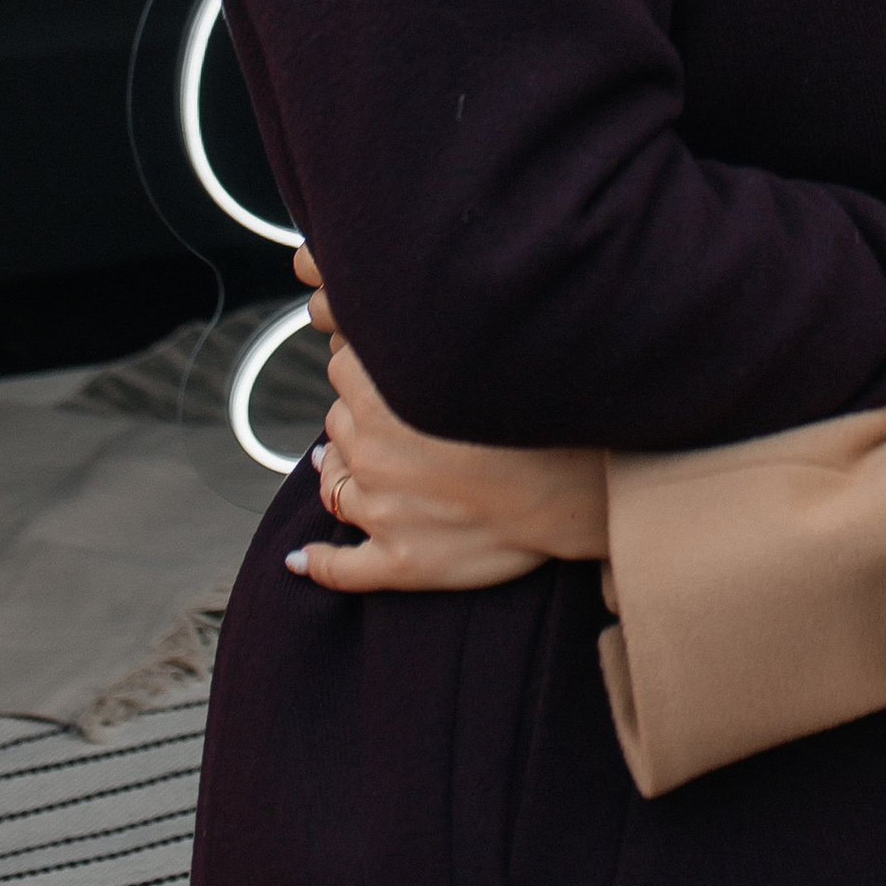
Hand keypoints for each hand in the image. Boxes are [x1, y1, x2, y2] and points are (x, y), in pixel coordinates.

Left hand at [282, 254, 608, 595]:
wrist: (584, 487)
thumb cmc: (545, 416)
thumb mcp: (480, 347)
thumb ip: (426, 332)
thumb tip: (381, 317)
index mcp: (387, 397)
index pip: (342, 363)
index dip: (365, 362)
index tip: (389, 363)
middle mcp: (374, 454)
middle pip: (337, 420)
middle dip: (358, 414)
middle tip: (399, 413)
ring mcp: (383, 512)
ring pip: (332, 485)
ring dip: (339, 473)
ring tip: (366, 467)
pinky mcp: (399, 563)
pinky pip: (339, 569)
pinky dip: (316, 564)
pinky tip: (302, 559)